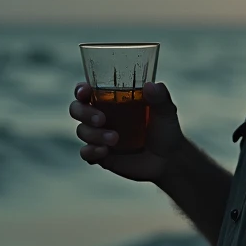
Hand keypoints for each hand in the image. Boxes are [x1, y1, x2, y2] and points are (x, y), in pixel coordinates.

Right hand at [69, 80, 185, 183]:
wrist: (169, 160)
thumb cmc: (166, 130)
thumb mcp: (166, 111)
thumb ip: (160, 97)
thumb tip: (151, 85)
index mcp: (112, 100)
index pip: (88, 91)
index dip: (81, 90)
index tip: (85, 91)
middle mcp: (101, 116)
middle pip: (77, 109)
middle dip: (83, 112)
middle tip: (102, 119)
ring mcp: (99, 136)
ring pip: (82, 131)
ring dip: (94, 134)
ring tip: (115, 139)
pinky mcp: (101, 155)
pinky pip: (86, 153)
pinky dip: (90, 151)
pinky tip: (104, 152)